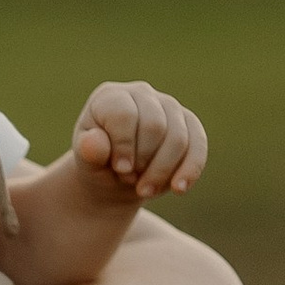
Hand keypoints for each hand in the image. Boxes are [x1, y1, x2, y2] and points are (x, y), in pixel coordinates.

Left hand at [71, 81, 205, 201]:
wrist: (117, 177)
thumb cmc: (97, 165)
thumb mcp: (87, 162)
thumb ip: (89, 151)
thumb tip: (92, 142)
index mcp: (110, 97)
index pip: (125, 115)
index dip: (124, 146)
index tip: (120, 169)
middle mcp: (141, 94)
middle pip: (154, 127)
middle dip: (143, 161)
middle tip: (129, 180)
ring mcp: (169, 106)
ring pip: (178, 138)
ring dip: (162, 170)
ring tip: (144, 190)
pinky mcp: (189, 124)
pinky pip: (198, 145)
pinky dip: (190, 170)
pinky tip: (178, 190)